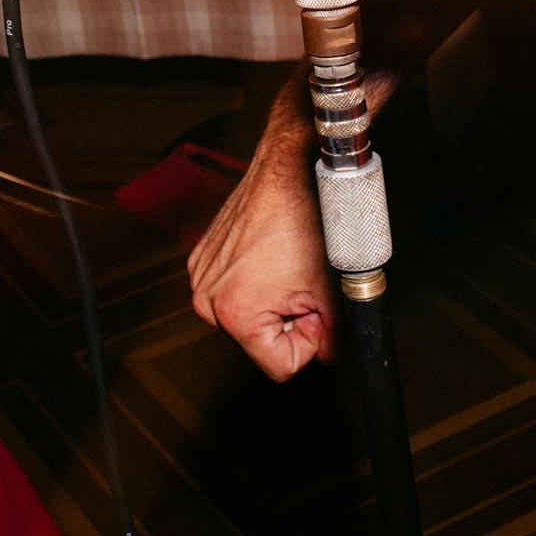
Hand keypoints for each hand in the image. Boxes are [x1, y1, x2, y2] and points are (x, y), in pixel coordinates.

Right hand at [187, 112, 334, 380]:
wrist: (289, 169)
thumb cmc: (308, 218)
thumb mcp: (332, 291)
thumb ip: (334, 339)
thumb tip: (328, 355)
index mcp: (234, 311)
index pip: (280, 365)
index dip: (307, 340)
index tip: (312, 307)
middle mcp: (207, 297)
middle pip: (259, 342)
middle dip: (286, 319)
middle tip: (300, 281)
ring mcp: (201, 275)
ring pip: (245, 317)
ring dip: (269, 300)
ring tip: (285, 266)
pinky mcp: (201, 258)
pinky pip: (231, 291)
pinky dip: (254, 280)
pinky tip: (269, 256)